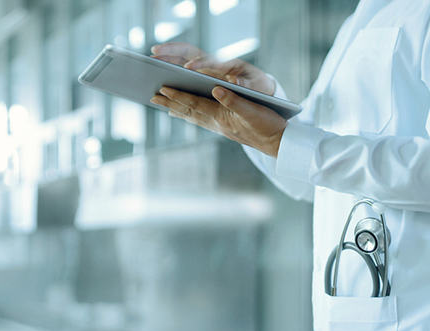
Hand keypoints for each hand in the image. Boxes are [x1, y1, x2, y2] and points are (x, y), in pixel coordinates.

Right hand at [151, 42, 275, 95]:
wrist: (259, 87)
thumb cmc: (258, 85)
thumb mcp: (256, 85)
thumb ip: (245, 84)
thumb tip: (234, 82)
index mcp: (225, 64)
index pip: (208, 60)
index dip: (198, 64)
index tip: (187, 69)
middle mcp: (212, 63)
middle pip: (188, 52)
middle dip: (171, 51)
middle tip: (154, 54)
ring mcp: (204, 68)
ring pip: (181, 59)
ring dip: (165, 59)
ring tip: (149, 64)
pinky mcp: (200, 76)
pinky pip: (181, 71)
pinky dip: (169, 73)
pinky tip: (159, 86)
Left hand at [151, 86, 286, 156]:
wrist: (278, 143)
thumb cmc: (268, 125)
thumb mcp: (253, 111)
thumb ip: (234, 100)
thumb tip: (217, 89)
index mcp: (221, 116)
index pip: (194, 104)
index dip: (178, 96)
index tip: (162, 89)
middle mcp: (217, 123)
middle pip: (188, 111)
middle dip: (170, 103)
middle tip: (152, 97)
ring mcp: (220, 127)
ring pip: (193, 116)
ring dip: (177, 110)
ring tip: (163, 105)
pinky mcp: (225, 128)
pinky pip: (201, 121)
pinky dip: (190, 115)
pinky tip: (185, 114)